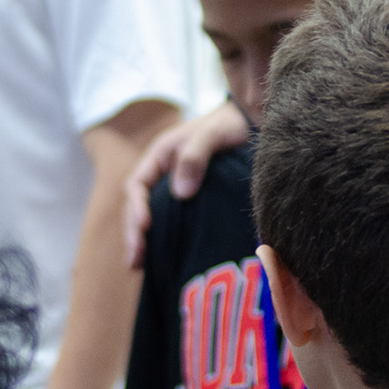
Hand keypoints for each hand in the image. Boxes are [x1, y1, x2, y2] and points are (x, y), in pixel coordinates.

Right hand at [122, 101, 250, 266]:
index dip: (137, 208)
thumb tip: (180, 193)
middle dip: (135, 233)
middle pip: (138, 206)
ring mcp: (176, 186)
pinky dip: (164, 237)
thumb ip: (195, 157)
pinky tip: (165, 256)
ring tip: (141, 267)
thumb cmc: (232, 123)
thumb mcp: (213, 134)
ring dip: (145, 239)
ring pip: (152, 215)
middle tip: (136, 261)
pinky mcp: (191, 198)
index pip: (136, 185)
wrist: (253, 121)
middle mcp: (163, 172)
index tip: (145, 226)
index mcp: (161, 154)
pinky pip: (171, 219)